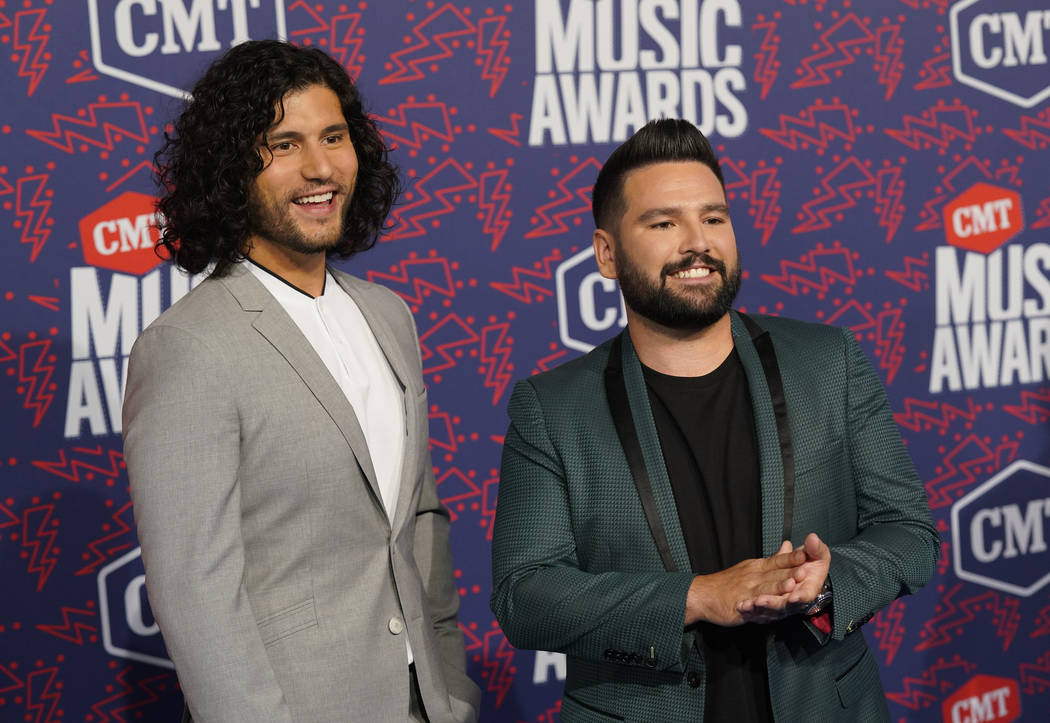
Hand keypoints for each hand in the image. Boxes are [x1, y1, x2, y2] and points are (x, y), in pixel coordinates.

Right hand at [684, 541, 806, 626]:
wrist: (703, 593)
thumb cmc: (729, 581)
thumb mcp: (751, 566)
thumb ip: (773, 560)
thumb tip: (789, 547)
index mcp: (758, 567)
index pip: (777, 561)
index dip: (791, 558)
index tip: (804, 554)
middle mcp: (753, 577)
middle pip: (774, 575)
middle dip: (790, 573)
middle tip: (805, 571)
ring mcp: (745, 591)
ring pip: (764, 590)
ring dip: (776, 587)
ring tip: (789, 586)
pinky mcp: (738, 606)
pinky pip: (749, 607)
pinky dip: (755, 606)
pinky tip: (761, 607)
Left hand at [737, 533, 830, 622]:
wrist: (802, 573)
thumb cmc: (809, 565)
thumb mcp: (815, 555)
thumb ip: (814, 549)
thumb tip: (812, 539)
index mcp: (809, 587)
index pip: (806, 595)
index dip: (801, 597)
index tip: (794, 597)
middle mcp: (796, 599)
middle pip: (786, 605)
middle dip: (774, 603)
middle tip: (762, 600)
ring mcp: (782, 605)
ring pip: (772, 610)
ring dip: (761, 607)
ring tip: (752, 603)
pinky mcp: (769, 609)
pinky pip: (759, 613)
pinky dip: (750, 610)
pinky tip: (741, 606)